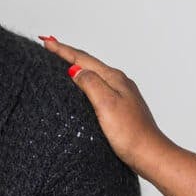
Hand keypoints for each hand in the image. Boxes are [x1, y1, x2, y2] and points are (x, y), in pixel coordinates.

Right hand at [40, 37, 173, 175]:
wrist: (149, 154)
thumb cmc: (130, 134)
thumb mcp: (106, 105)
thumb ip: (90, 84)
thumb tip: (76, 70)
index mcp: (114, 79)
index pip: (83, 59)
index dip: (63, 50)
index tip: (46, 41)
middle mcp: (119, 83)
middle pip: (88, 63)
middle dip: (68, 54)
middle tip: (50, 46)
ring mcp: (121, 94)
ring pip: (93, 74)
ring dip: (76, 66)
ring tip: (61, 62)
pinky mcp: (119, 107)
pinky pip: (97, 87)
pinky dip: (84, 81)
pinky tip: (81, 86)